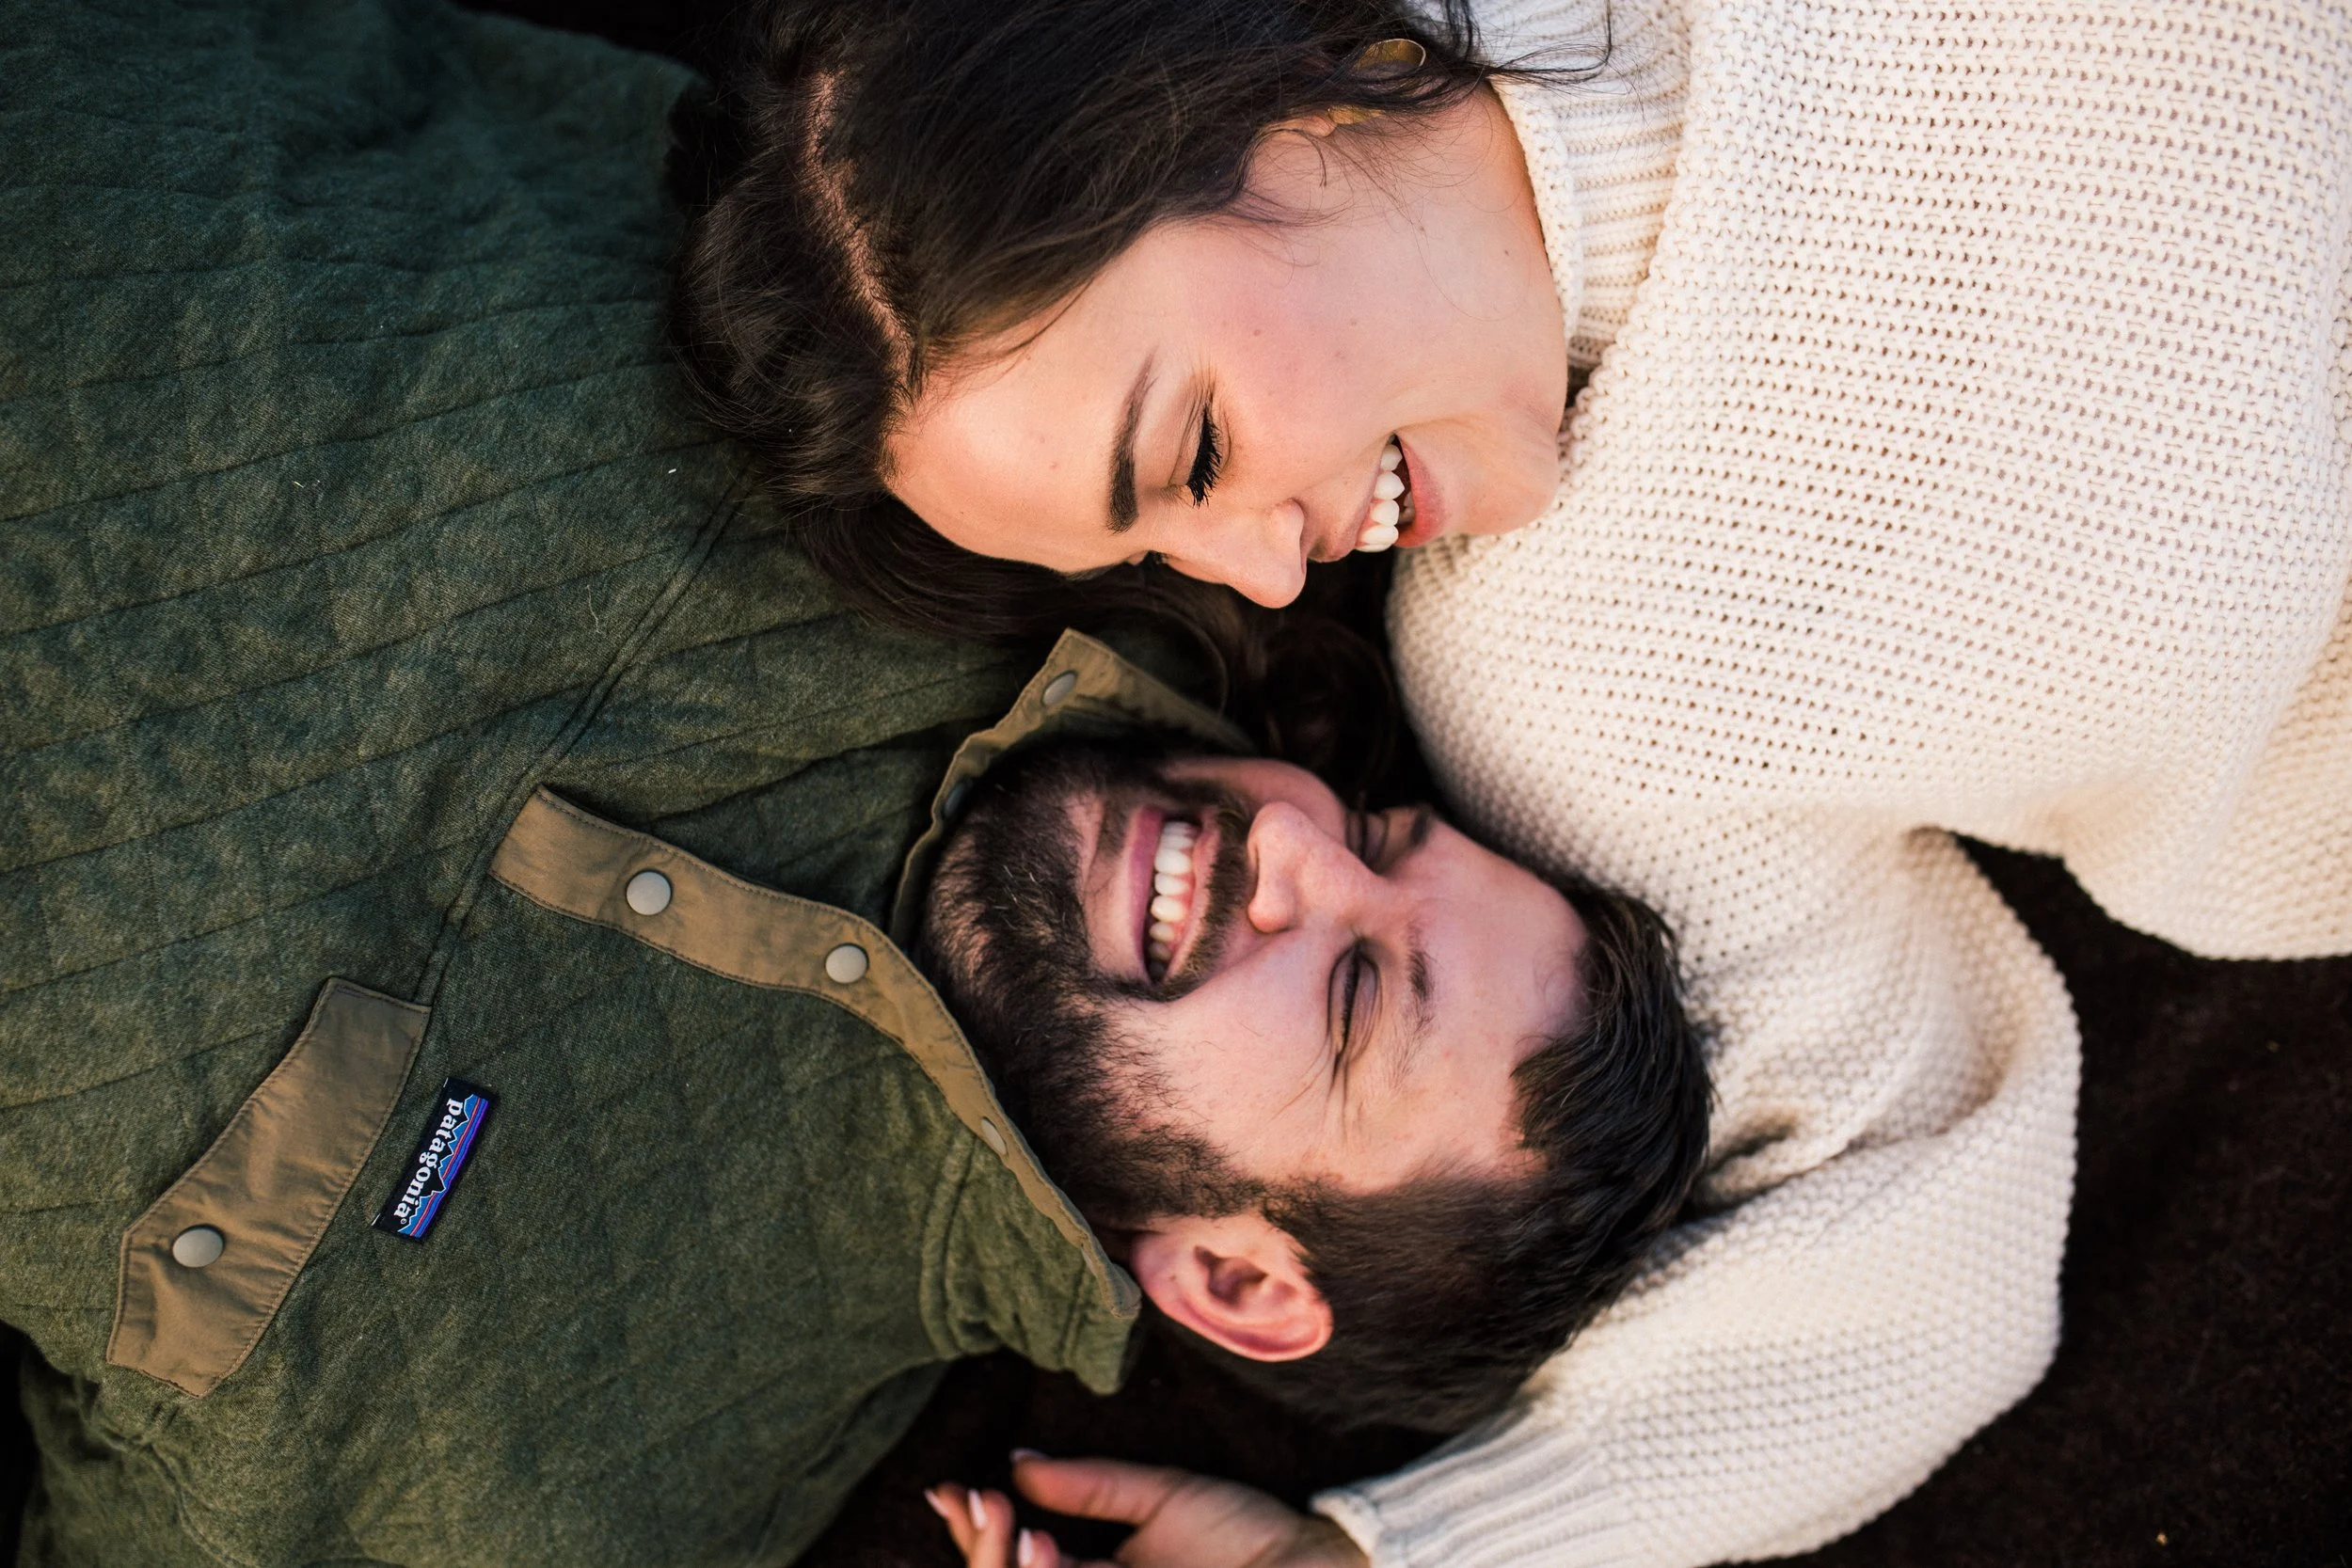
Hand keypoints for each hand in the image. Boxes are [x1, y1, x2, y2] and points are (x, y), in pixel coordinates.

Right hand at [926, 1452, 1367, 1567]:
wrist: (1310, 1562)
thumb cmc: (1245, 1534)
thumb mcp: (1160, 1497)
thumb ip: (1090, 1485)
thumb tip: (1018, 1463)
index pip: (1019, 1558)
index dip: (977, 1530)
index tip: (951, 1489)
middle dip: (982, 1551)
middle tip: (979, 1503)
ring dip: (1005, 1565)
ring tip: (1015, 1528)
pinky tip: (1042, 1550)